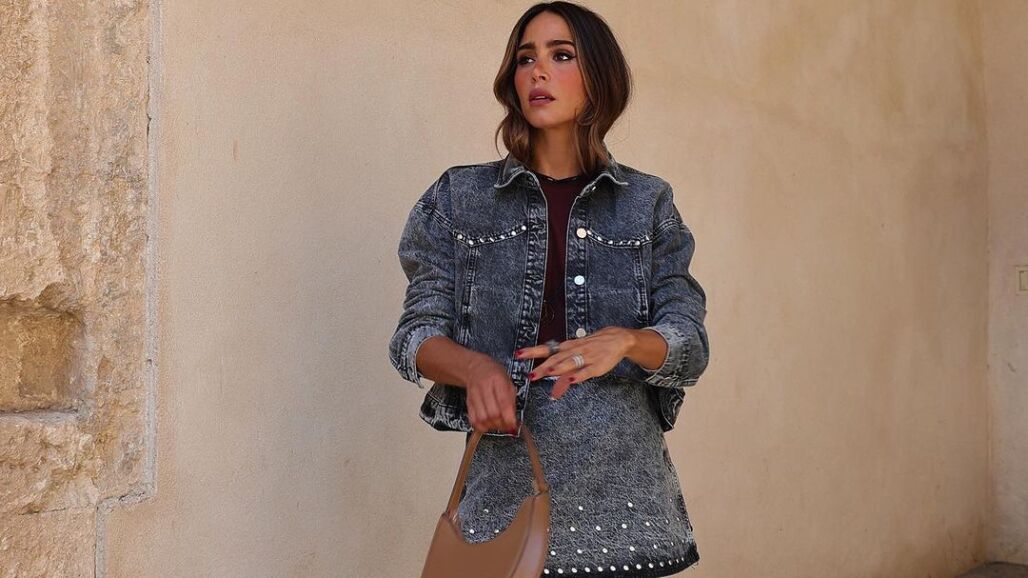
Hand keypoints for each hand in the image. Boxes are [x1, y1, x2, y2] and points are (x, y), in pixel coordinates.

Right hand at [462, 353, 519, 433]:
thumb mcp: (509, 383)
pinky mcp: (468, 402)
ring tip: (498, 424)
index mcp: (498, 379)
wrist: (476, 368)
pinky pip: (473, 420)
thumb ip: (512, 401)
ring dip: (492, 426)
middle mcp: (484, 387)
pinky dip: (481, 426)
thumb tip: (514, 421)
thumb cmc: (495, 375)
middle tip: (507, 426)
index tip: (514, 425)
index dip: (509, 418)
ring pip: (482, 418)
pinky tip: (488, 424)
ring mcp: (474, 395)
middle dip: (502, 424)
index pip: (504, 402)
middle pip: (492, 413)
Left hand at [514, 327, 634, 400]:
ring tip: (546, 373)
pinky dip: (578, 376)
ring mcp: (586, 358)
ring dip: (557, 369)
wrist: (617, 338)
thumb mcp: (575, 347)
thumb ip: (561, 358)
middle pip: (556, 358)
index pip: (547, 349)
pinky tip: (570, 381)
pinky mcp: (596, 366)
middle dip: (542, 366)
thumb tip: (545, 367)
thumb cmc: (593, 344)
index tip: (518, 354)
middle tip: (530, 374)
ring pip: (569, 363)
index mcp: (567, 346)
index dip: (532, 351)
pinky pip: (586, 371)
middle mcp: (574, 351)